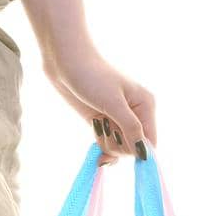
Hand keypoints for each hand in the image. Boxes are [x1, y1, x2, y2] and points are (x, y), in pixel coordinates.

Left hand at [44, 50, 156, 164]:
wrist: (65, 62)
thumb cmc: (91, 76)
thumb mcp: (113, 103)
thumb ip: (131, 128)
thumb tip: (143, 153)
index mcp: (146, 106)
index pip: (150, 142)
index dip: (137, 152)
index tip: (119, 149)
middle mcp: (136, 114)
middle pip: (133, 148)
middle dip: (117, 144)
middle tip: (105, 126)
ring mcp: (119, 119)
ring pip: (119, 148)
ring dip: (106, 142)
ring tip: (98, 122)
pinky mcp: (104, 122)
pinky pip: (108, 144)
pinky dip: (101, 144)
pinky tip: (95, 135)